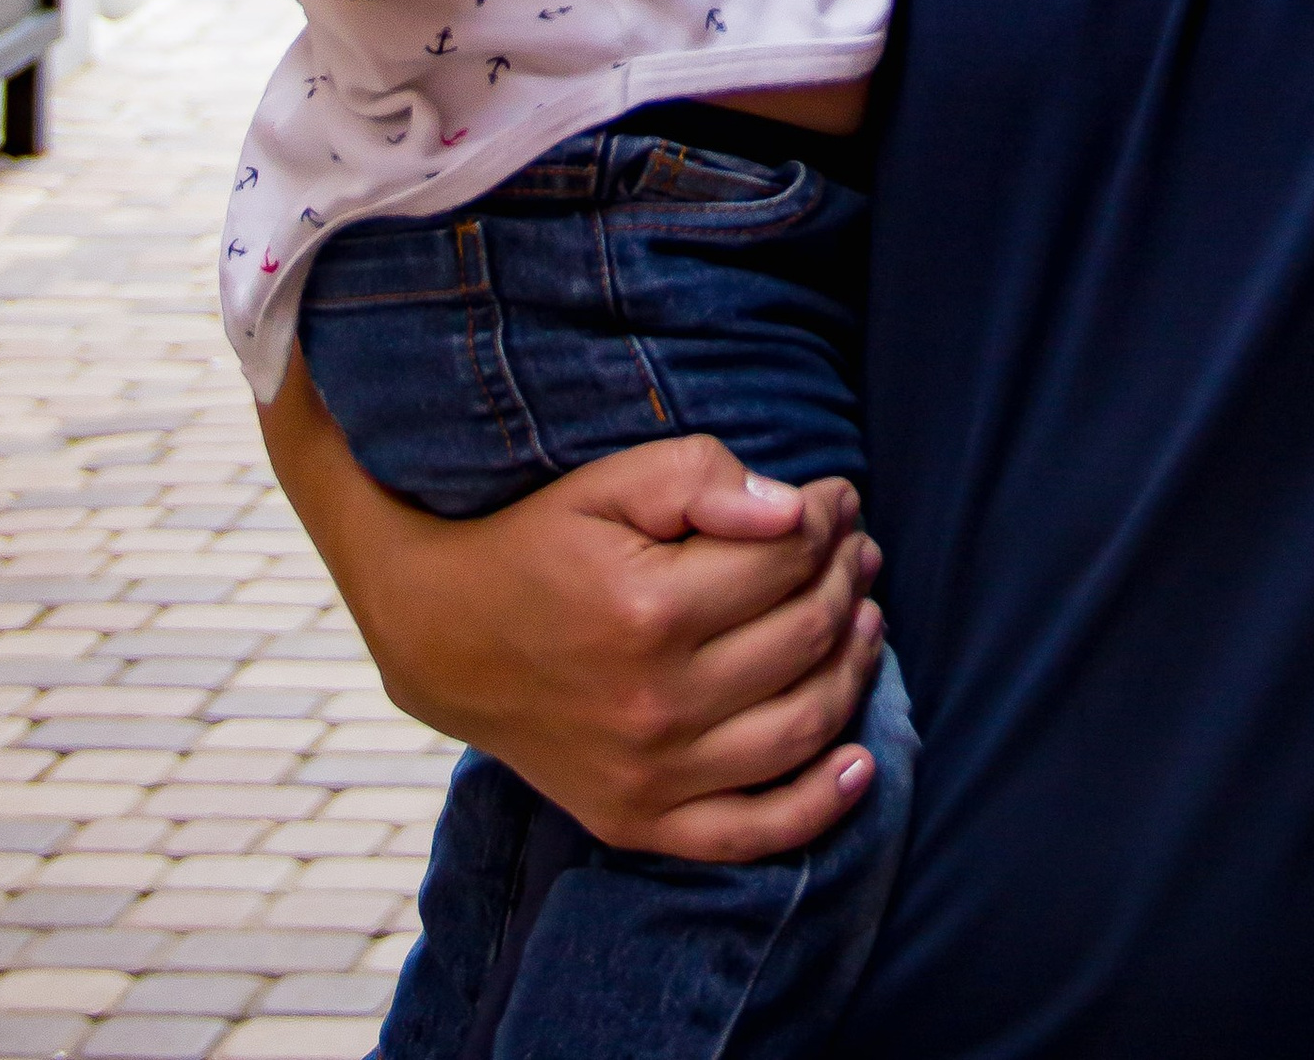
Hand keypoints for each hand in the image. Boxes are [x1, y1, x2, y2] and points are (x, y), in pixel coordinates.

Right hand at [262, 369, 888, 861]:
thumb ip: (700, 478)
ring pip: (800, 727)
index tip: (837, 498)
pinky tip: (861, 764)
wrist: (447, 639)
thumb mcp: (608, 484)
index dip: (828, 518)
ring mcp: (650, 774)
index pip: (788, 559)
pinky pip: (751, 834)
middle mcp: (655, 703)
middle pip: (804, 637)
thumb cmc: (541, 546)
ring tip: (866, 618)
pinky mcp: (638, 823)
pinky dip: (818, 806)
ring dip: (854, 668)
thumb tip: (793, 510)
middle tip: (857, 550)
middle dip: (847, 581)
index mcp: (649, 609)